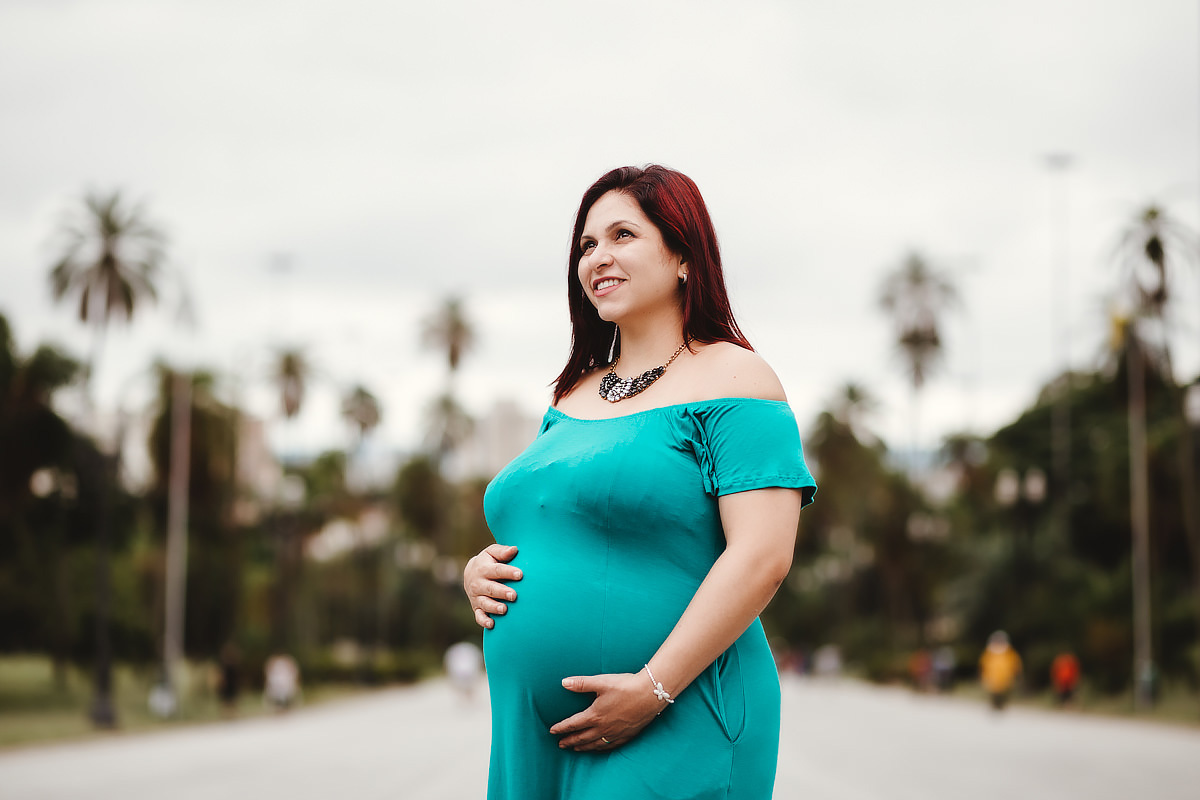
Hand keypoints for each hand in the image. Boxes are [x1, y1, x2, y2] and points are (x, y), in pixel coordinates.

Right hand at [463, 543, 521, 629]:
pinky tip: (492, 624)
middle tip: (514, 595)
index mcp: (483, 568)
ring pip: (485, 603)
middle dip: (502, 592)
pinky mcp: (476, 608)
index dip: (508, 572)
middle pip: (490, 588)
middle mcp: (478, 583)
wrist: (470, 574)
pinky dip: (484, 621)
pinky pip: (479, 616)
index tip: (520, 574)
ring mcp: (476, 597)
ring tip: (504, 610)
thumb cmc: (487, 562)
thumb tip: (514, 549)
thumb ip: (502, 551)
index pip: (496, 570)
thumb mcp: (491, 552)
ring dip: (494, 607)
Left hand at [550, 672, 665, 750]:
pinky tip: (598, 748)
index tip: (552, 731)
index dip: (561, 727)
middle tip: (560, 744)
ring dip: (583, 747)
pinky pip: (609, 746)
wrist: (650, 695)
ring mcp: (615, 734)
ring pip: (595, 744)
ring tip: (575, 749)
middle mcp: (603, 728)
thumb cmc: (625, 686)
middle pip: (582, 737)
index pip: (573, 724)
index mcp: (595, 715)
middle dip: (570, 741)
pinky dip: (600, 749)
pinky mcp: (626, 735)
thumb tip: (563, 682)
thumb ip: (581, 683)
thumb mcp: (601, 682)